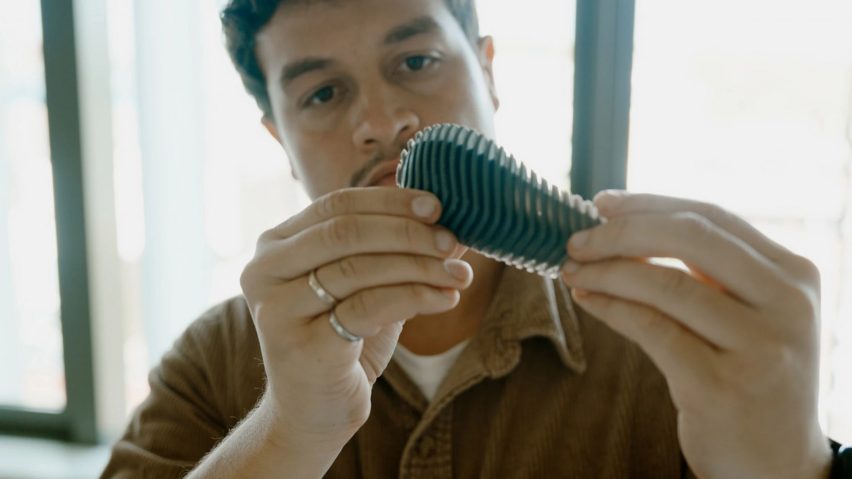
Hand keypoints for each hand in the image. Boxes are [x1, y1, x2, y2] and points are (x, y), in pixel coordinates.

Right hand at [240, 188, 470, 455]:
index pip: (336, 205)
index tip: (437, 206)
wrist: (313, 413)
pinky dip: (415, 297)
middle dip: (408, 233)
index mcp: (276, 246)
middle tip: (453, 242)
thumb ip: (393, 251)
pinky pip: (369, 308)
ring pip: (359, 269)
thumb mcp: (365, 288)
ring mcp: (277, 310)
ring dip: (420, 267)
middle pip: (346, 232)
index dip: (389, 201)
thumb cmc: (340, 343)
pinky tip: (445, 299)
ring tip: (460, 274)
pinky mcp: (302, 346)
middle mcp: (265, 272)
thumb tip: (450, 221)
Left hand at [560, 191, 830, 478]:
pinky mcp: (721, 388)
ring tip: (573, 270)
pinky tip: (587, 299)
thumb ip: (709, 271)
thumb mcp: (751, 314)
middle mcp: (788, 305)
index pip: (712, 217)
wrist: (779, 466)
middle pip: (689, 238)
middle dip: (621, 233)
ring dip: (607, 272)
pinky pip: (652, 330)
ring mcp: (760, 348)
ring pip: (665, 285)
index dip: (649, 204)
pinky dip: (611, 307)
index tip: (601, 202)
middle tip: (577, 239)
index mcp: (795, 275)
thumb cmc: (751, 377)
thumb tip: (625, 223)